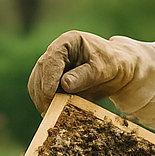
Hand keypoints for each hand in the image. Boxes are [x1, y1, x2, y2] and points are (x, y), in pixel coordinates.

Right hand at [27, 30, 154, 113]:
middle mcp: (56, 52)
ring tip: (51, 113)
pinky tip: (53, 111)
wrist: (117, 69)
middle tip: (49, 109)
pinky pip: (42, 91)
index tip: (50, 94)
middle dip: (43, 91)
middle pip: (41, 71)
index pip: (52, 59)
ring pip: (37, 82)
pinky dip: (45, 102)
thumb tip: (64, 84)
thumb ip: (84, 76)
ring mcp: (52, 66)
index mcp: (68, 42)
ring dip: (41, 98)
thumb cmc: (112, 64)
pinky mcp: (52, 79)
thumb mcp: (102, 69)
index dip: (49, 77)